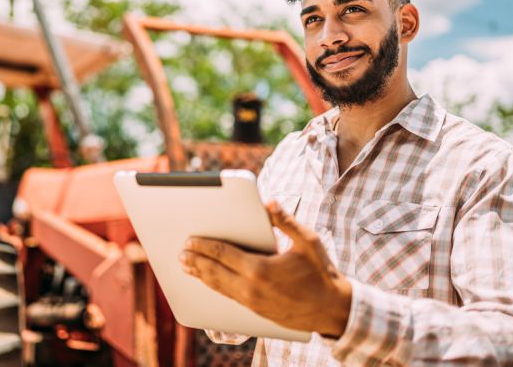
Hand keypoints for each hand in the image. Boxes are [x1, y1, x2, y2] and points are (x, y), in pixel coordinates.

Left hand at [179, 201, 351, 336]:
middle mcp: (251, 288)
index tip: (190, 240)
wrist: (332, 310)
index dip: (204, 246)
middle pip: (214, 272)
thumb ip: (286, 222)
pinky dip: (214, 287)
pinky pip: (228, 296)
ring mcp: (252, 302)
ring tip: (186, 267)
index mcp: (260, 269)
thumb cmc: (321, 273)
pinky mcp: (255, 311)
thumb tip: (269, 202)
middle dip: (196, 261)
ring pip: (219, 287)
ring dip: (201, 275)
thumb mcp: (308, 242)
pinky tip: (208, 282)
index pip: (223, 254)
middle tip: (181, 253)